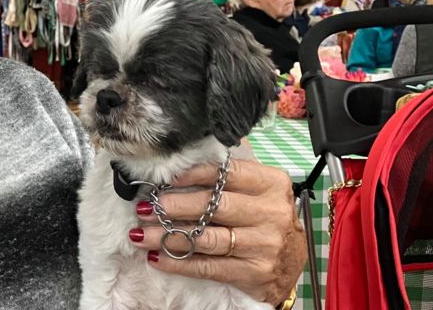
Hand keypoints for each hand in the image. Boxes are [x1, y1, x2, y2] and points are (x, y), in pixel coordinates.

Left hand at [129, 159, 305, 304]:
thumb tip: (183, 162)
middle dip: (173, 207)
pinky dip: (179, 263)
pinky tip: (157, 258)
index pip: (227, 173)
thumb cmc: (265, 219)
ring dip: (167, 236)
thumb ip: (229, 176)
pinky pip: (208, 266)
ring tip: (140, 233)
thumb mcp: (259, 191)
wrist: (292, 263)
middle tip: (145, 207)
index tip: (165, 179)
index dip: (192, 174)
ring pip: (206, 238)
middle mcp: (270, 213)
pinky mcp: (253, 272)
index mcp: (271, 184)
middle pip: (213, 206)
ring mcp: (263, 244)